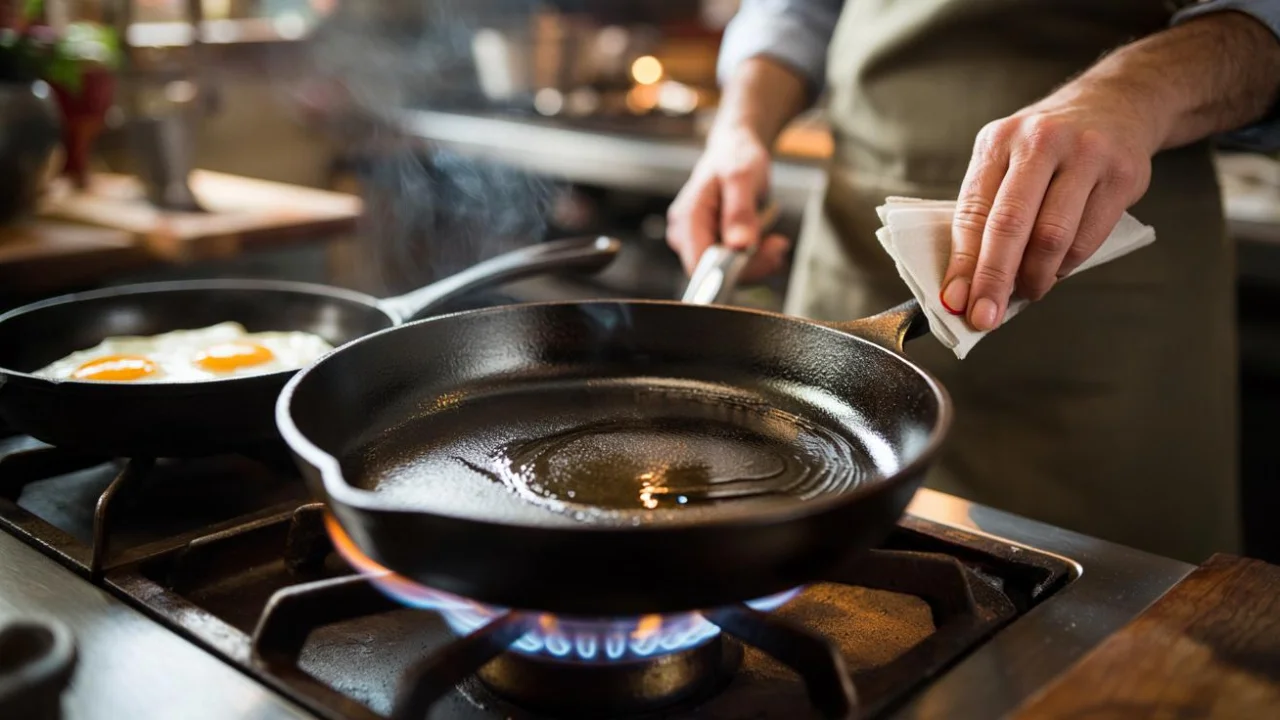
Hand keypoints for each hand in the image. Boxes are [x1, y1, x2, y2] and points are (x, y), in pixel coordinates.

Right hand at [666, 123, 790, 279]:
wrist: (735, 149)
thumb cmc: (735, 157)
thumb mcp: (742, 177)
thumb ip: (740, 211)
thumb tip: (740, 245)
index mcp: (686, 217)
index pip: (701, 265)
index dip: (732, 271)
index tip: (766, 255)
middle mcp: (684, 234)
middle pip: (714, 272)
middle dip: (751, 264)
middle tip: (779, 245)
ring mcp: (696, 240)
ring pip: (725, 271)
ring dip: (756, 261)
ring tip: (776, 242)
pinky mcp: (709, 243)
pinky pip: (730, 264)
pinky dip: (753, 258)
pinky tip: (767, 243)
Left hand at [940, 85, 1159, 330]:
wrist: (1117, 101)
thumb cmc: (1049, 145)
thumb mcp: (1008, 158)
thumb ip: (989, 210)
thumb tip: (968, 281)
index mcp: (999, 141)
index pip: (973, 211)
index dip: (963, 262)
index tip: (954, 300)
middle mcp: (1040, 143)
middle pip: (1011, 225)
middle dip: (993, 279)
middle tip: (985, 317)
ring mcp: (1085, 156)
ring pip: (1052, 237)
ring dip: (1035, 278)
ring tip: (1026, 292)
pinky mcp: (1121, 175)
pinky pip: (1087, 238)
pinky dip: (1066, 266)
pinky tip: (1057, 269)